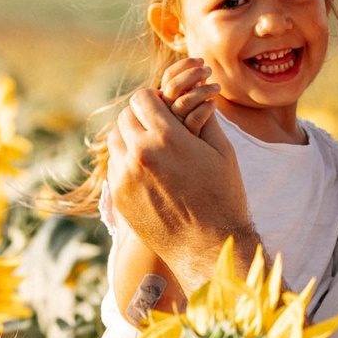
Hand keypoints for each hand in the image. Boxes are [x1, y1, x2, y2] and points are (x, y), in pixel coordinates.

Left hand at [106, 87, 255, 293]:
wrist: (206, 246)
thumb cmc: (222, 196)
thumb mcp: (222, 151)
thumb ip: (204, 117)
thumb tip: (196, 92)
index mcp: (166, 137)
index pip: (142, 98)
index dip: (154, 98)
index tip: (164, 105)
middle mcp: (139, 154)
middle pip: (125, 116)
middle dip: (141, 115)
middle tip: (158, 124)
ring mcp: (124, 176)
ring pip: (115, 139)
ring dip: (130, 136)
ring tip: (152, 145)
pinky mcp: (119, 195)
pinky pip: (115, 165)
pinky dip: (127, 160)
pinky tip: (148, 169)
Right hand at [158, 57, 218, 135]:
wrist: (197, 167)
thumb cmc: (196, 139)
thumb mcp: (192, 110)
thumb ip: (193, 91)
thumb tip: (200, 68)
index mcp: (165, 103)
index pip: (169, 77)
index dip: (183, 65)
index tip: (200, 60)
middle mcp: (165, 114)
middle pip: (173, 86)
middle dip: (192, 73)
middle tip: (209, 69)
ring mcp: (173, 127)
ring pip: (183, 101)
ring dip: (203, 90)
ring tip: (217, 87)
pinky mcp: (185, 140)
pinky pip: (194, 119)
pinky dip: (206, 108)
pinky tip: (214, 104)